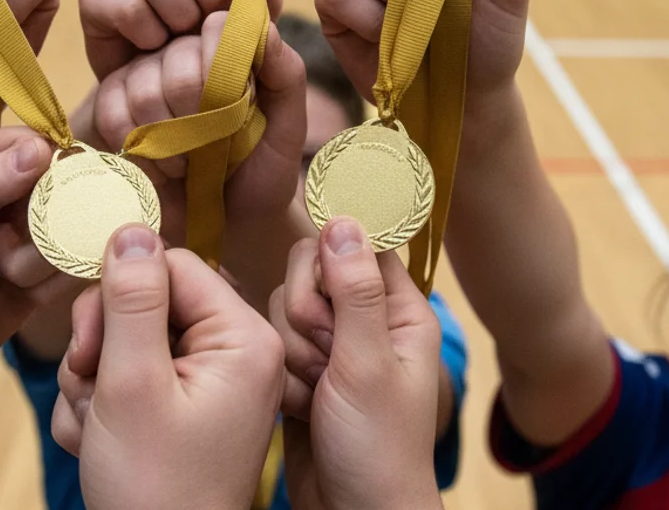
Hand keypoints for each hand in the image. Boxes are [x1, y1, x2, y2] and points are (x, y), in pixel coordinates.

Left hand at [0, 127, 75, 373]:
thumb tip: (40, 149)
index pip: (36, 143)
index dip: (46, 170)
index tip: (32, 204)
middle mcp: (11, 184)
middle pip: (64, 187)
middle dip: (39, 226)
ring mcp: (34, 223)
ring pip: (72, 230)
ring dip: (35, 261)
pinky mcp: (53, 260)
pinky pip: (76, 263)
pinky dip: (48, 282)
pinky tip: (18, 291)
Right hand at [51, 225, 284, 509]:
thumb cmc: (156, 487)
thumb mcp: (132, 383)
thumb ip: (131, 300)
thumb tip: (132, 228)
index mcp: (244, 338)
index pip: (175, 263)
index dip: (122, 291)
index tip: (90, 340)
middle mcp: (237, 353)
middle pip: (150, 298)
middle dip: (104, 343)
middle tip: (90, 386)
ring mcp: (212, 382)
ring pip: (131, 338)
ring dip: (95, 378)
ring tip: (95, 425)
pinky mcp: (187, 406)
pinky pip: (134, 375)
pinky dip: (104, 403)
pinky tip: (98, 438)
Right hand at [89, 11, 305, 246]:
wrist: (227, 219)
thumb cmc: (260, 169)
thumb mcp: (288, 125)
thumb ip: (286, 74)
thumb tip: (263, 28)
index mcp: (224, 46)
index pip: (219, 27)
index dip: (230, 74)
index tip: (243, 108)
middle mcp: (178, 51)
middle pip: (181, 67)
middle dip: (205, 121)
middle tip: (216, 146)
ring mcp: (139, 76)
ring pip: (145, 93)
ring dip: (175, 143)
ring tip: (191, 163)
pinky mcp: (108, 106)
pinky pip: (114, 117)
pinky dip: (146, 155)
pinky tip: (164, 169)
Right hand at [270, 218, 442, 509]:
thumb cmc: (379, 447)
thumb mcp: (369, 363)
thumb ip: (355, 291)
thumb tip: (343, 220)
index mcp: (398, 311)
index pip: (355, 245)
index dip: (330, 267)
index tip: (326, 302)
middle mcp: (365, 321)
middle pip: (309, 273)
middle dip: (305, 318)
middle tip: (327, 359)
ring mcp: (332, 346)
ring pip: (282, 308)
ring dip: (292, 353)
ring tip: (317, 392)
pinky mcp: (302, 369)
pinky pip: (270, 343)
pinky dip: (281, 376)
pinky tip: (301, 407)